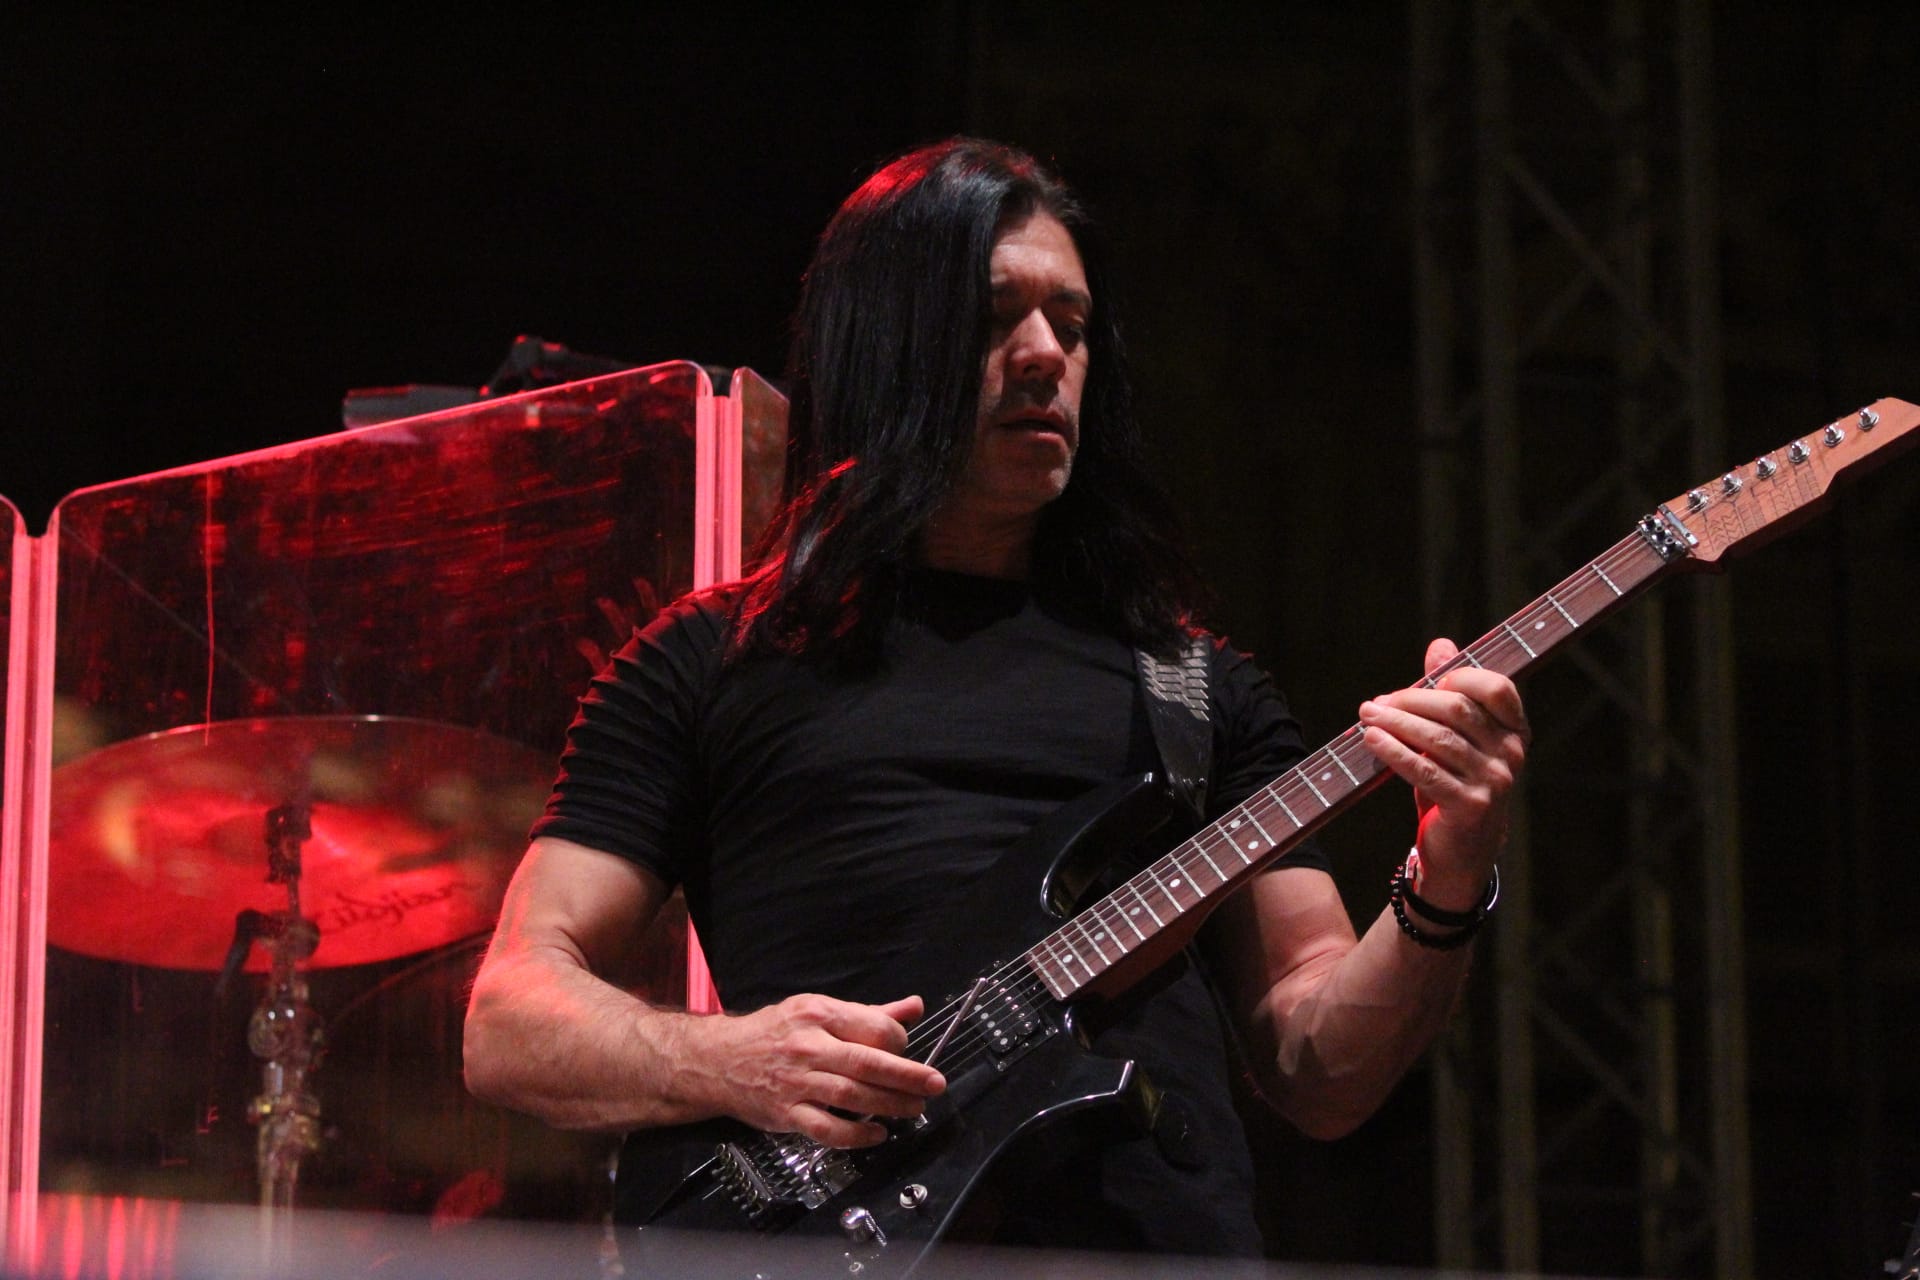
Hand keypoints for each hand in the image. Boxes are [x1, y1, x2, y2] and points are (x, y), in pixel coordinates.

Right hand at [684, 993, 945, 1148]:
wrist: (719, 1059)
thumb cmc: (773, 1033)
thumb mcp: (818, 1010)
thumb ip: (869, 1013)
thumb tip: (913, 1007)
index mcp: (819, 1014)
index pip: (873, 1027)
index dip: (900, 1041)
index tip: (910, 1051)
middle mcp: (808, 1047)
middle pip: (867, 1062)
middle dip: (907, 1076)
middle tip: (934, 1085)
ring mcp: (797, 1082)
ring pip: (852, 1096)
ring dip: (889, 1105)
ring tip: (914, 1109)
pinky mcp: (787, 1113)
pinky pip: (827, 1128)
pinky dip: (856, 1135)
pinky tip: (877, 1135)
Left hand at [1357, 638, 1529, 910]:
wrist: (1463, 850)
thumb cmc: (1456, 783)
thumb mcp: (1455, 738)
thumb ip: (1448, 692)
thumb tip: (1440, 644)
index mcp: (1514, 731)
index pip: (1498, 688)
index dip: (1461, 676)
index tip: (1427, 681)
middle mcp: (1511, 754)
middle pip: (1457, 710)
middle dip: (1410, 700)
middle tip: (1375, 703)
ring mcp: (1495, 782)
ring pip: (1438, 739)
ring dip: (1396, 723)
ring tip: (1366, 716)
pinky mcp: (1470, 806)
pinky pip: (1426, 771)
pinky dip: (1395, 752)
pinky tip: (1372, 740)